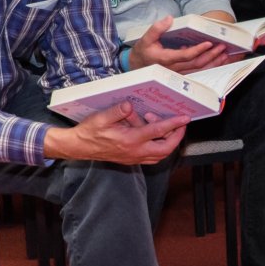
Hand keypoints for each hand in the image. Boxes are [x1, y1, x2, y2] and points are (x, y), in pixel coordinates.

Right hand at [45, 102, 186, 164]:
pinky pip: (152, 157)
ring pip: (160, 155)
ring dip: (168, 143)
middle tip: (180, 124)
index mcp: (130, 140)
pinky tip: (154, 135)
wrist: (78, 147)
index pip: (158, 131)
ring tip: (164, 126)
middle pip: (166, 149)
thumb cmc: (89, 131)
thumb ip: (117, 111)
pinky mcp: (131, 160)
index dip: (174, 124)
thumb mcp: (101, 118)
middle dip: (177, 136)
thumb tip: (129, 105)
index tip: (186, 118)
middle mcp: (135, 152)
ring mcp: (134, 158)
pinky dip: (159, 148)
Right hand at [131, 17, 235, 73]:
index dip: (198, 50)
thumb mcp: (145, 38)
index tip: (209, 43)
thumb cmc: (143, 51)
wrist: (137, 66)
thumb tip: (169, 19)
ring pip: (199, 70)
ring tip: (224, 54)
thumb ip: (157, 28)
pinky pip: (197, 72)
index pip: (186, 56)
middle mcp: (174, 69)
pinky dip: (208, 66)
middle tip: (222, 47)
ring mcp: (178, 73)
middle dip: (211, 56)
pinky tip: (217, 59)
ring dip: (213, 63)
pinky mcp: (181, 74)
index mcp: (165, 59)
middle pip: (196, 64)